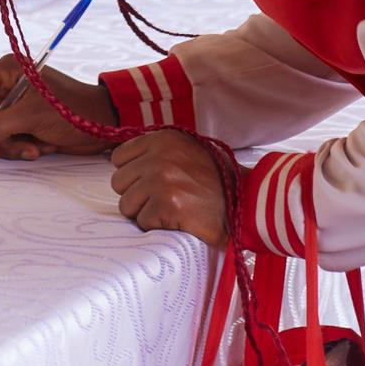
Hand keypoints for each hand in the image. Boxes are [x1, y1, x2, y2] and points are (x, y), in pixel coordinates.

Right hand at [0, 55, 117, 159]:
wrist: (102, 126)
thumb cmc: (72, 111)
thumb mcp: (33, 115)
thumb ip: (0, 126)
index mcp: (7, 71)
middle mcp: (6, 86)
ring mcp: (13, 106)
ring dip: (6, 145)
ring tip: (30, 151)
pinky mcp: (20, 124)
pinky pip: (4, 139)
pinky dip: (17, 148)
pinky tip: (37, 149)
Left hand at [109, 131, 228, 243]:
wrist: (246, 203)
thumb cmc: (215, 181)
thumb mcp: (186, 150)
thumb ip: (156, 152)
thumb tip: (121, 162)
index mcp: (162, 139)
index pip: (119, 157)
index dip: (133, 174)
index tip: (150, 182)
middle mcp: (159, 156)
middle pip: (118, 182)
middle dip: (136, 195)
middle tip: (163, 199)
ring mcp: (162, 180)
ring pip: (126, 205)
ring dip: (145, 212)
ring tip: (171, 210)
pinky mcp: (167, 205)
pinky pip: (142, 222)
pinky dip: (158, 226)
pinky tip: (178, 220)